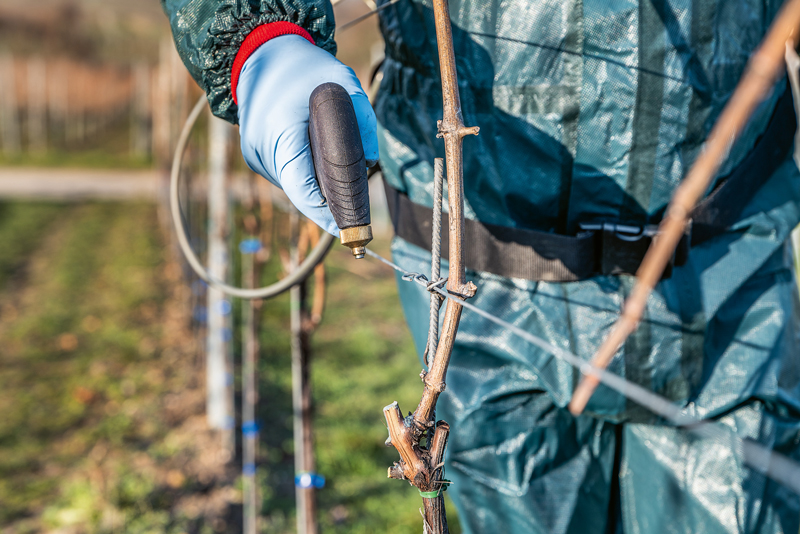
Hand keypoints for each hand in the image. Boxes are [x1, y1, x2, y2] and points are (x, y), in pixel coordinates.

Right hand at [237, 34, 378, 235]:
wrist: (262, 52)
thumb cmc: (305, 67)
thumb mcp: (344, 83)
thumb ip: (364, 122)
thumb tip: (371, 163)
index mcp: (280, 134)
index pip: (303, 189)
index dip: (326, 214)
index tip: (348, 228)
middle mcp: (261, 150)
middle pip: (300, 192)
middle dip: (327, 203)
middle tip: (356, 213)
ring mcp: (254, 155)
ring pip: (293, 186)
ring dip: (316, 188)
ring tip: (340, 184)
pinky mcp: (254, 156)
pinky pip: (285, 175)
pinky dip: (304, 175)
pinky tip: (318, 165)